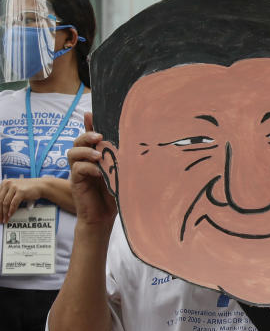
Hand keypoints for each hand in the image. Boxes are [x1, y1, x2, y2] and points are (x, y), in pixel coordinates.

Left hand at [0, 178, 44, 223]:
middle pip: (0, 200)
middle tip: (0, 219)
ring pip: (5, 203)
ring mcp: (14, 187)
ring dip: (5, 213)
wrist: (41, 186)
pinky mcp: (21, 191)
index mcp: (4, 183)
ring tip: (5, 219)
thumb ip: (7, 195)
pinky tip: (10, 215)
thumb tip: (1, 207)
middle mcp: (8, 183)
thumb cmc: (28, 189)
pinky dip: (11, 210)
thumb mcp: (15, 189)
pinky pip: (13, 203)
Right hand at [66, 112, 116, 227]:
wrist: (104, 217)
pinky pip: (76, 169)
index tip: (90, 113)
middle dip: (86, 135)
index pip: (90, 137)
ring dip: (85, 150)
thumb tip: (137, 146)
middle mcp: (84, 161)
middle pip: (77, 141)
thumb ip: (123, 161)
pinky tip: (99, 172)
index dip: (88, 124)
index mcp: (95, 156)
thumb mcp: (122, 174)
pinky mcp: (76, 182)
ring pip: (72, 152)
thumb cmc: (115, 194)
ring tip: (98, 155)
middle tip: (99, 136)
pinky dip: (87, 168)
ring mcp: (78, 171)